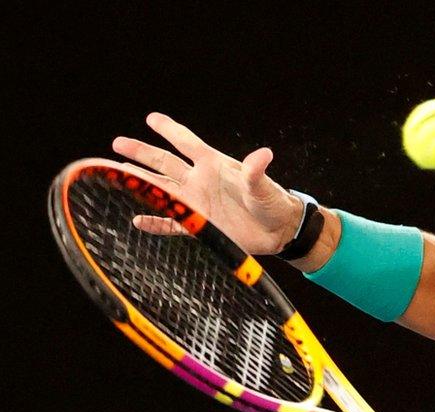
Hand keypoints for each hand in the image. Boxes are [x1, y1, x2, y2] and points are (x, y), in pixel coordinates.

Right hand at [112, 112, 303, 254]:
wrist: (278, 230)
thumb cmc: (273, 201)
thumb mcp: (263, 186)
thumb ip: (257, 172)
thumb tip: (264, 154)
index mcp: (214, 166)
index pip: (187, 143)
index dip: (170, 130)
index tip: (151, 118)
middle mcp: (201, 181)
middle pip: (165, 163)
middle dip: (141, 153)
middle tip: (117, 143)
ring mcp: (198, 203)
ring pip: (162, 190)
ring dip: (141, 183)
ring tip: (116, 173)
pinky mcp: (200, 226)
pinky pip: (172, 223)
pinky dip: (156, 223)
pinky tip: (137, 221)